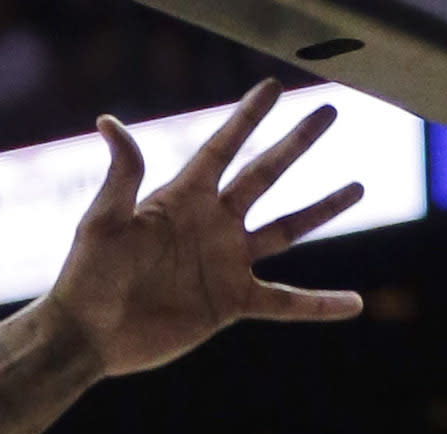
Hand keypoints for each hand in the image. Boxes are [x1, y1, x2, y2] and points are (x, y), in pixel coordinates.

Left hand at [47, 82, 366, 377]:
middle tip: (329, 111)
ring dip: (322, 208)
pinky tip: (353, 303)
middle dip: (296, 144)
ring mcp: (225, 263)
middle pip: (264, 175)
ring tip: (358, 185)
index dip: (247, 117)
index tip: (274, 87)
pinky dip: (318, 305)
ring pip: (286, 230)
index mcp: (182, 198)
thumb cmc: (87, 275)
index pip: (222, 148)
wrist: (88, 334)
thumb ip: (122, 174)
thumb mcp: (103, 220)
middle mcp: (212, 224)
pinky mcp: (230, 303)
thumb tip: (110, 121)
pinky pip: (284, 302)